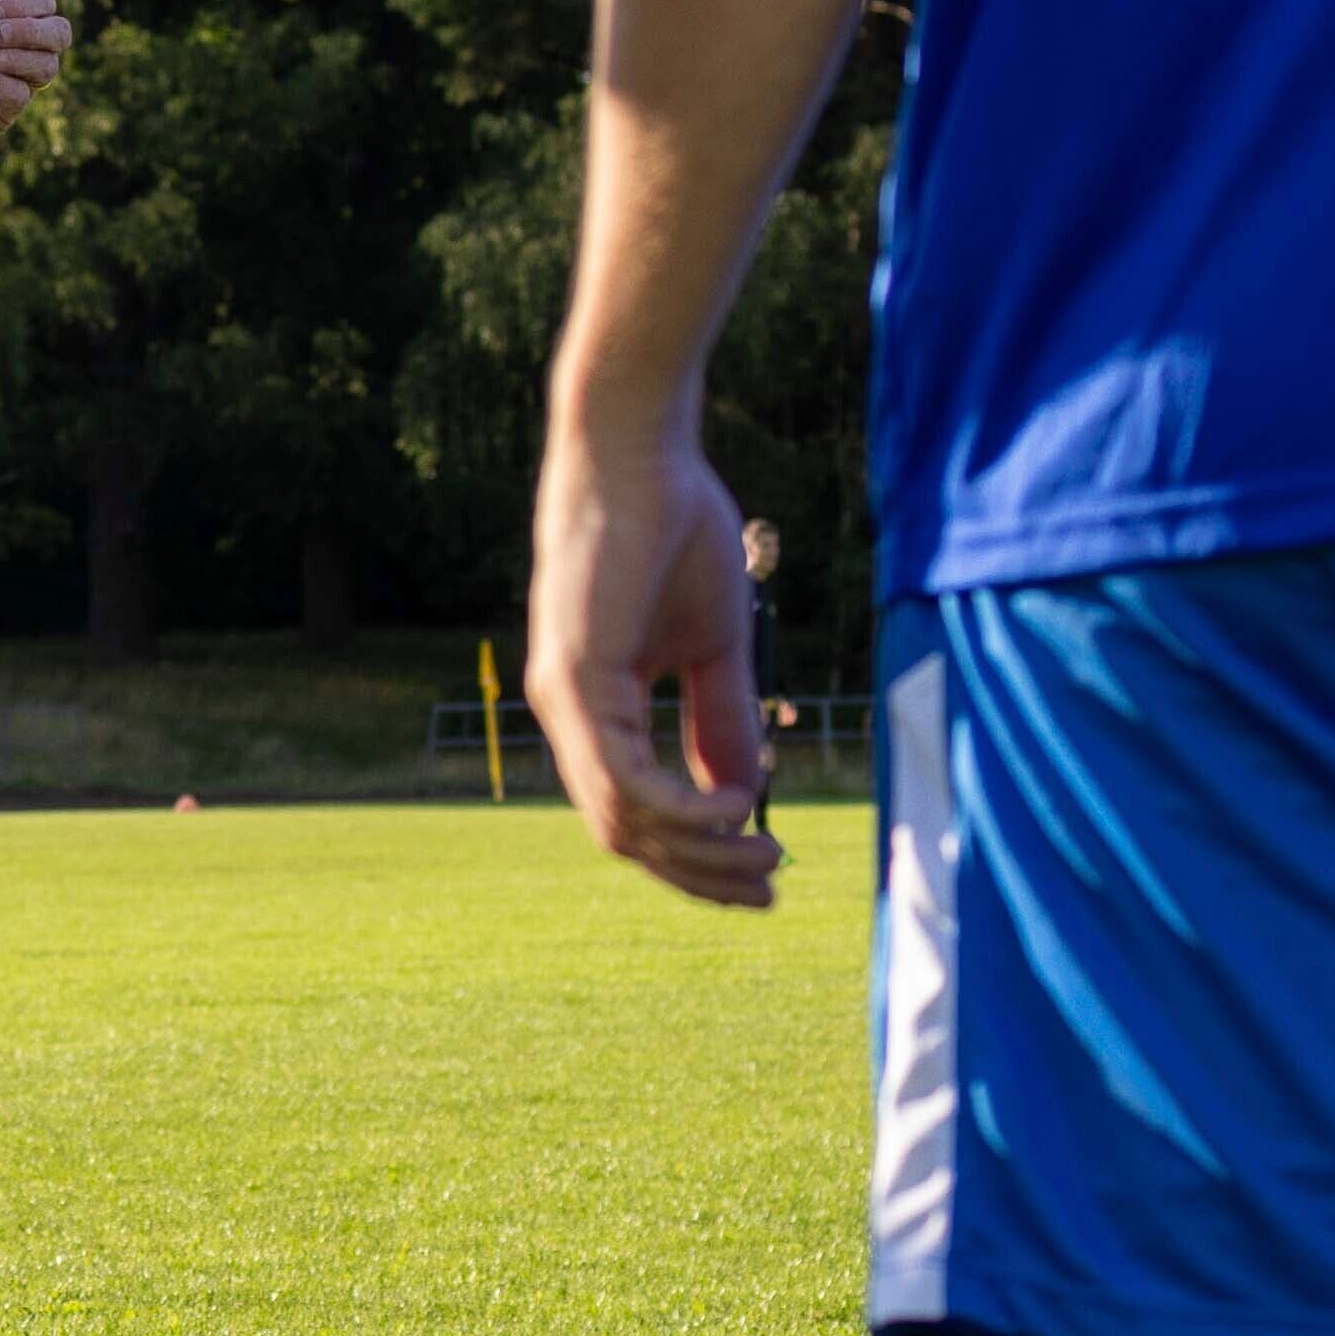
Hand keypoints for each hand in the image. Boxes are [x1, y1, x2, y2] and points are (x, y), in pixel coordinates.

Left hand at [527, 388, 778, 904]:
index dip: (695, 853)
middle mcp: (567, 715)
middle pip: (627, 833)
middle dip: (700, 872)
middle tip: (771, 884)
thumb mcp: (712, 644)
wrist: (641, 450)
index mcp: (593, 706)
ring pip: (623, 820)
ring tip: (766, 851)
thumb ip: (721, 719)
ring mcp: (563, 702)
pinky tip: (734, 810)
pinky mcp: (573, 680)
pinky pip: (622, 779)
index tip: (762, 870)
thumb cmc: (674, 528)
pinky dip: (680, 808)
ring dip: (698, 850)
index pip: (634, 810)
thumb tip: (743, 796)